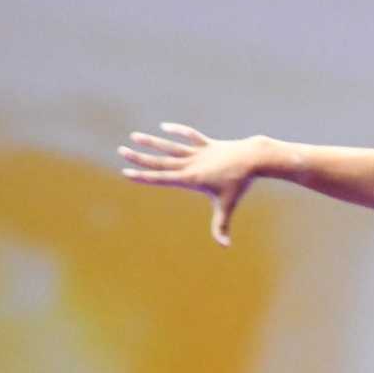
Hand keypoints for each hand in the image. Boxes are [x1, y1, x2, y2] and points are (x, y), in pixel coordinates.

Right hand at [118, 124, 265, 246]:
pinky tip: (164, 127)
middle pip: (160, 161)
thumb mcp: (227, 206)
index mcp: (191, 178)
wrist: (252, 159)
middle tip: (121, 150)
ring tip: (135, 136)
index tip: (126, 172)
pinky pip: (189, 136)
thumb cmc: (239, 184)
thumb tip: (225, 246)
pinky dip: (177, 130)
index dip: (143, 176)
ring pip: (170, 146)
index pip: (162, 178)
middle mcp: (190, 164)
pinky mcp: (206, 144)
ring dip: (152, 141)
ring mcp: (197, 152)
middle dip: (139, 157)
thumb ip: (221, 226)